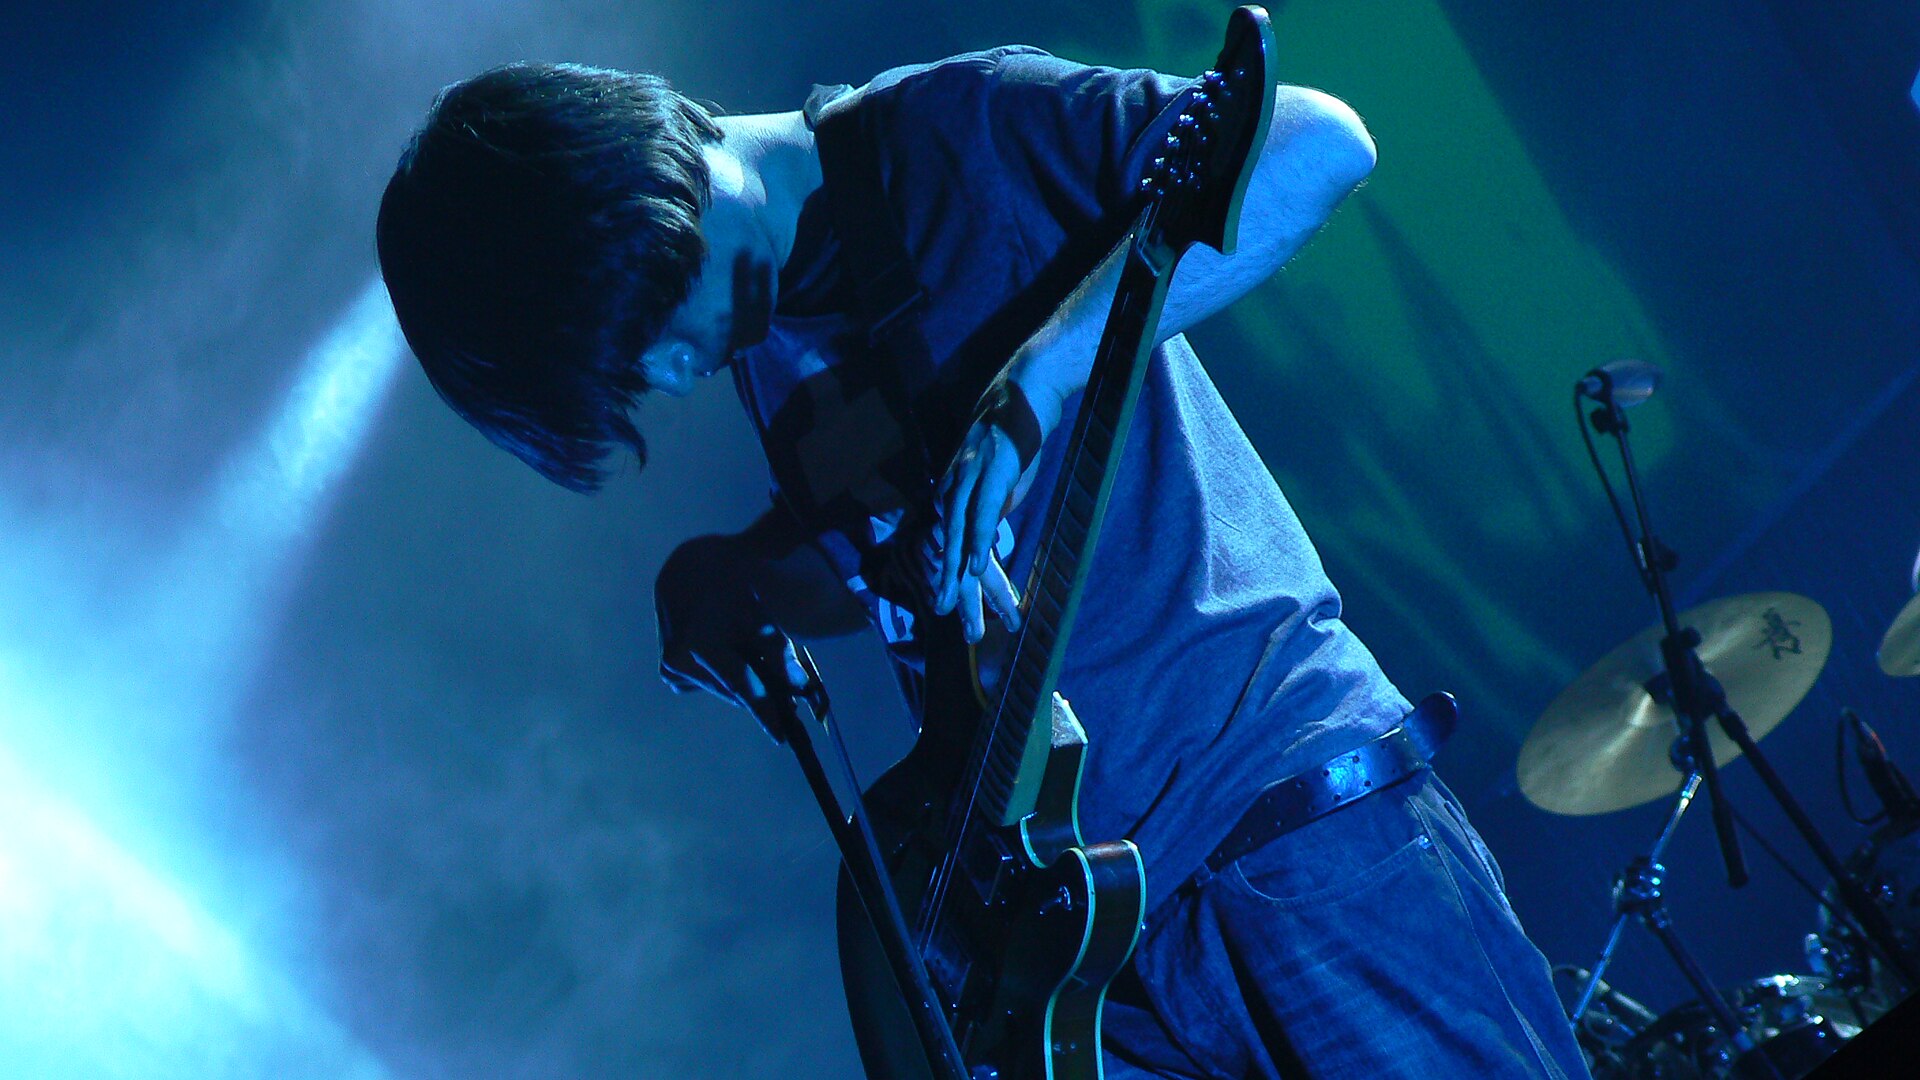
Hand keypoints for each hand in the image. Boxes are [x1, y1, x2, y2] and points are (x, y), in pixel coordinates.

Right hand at [655, 534, 809, 736]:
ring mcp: (671, 668)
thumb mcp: (760, 615)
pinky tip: (727, 650)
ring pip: (723, 689)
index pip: (739, 684)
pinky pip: (710, 685)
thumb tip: (798, 689)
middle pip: (733, 690)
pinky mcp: (670, 673)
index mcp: (698, 641)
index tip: (782, 736)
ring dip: (744, 680)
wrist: (694, 570)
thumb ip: (779, 653)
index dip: (763, 710)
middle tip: (789, 704)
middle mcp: (677, 659)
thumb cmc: (732, 587)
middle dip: (762, 696)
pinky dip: (726, 674)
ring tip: (751, 652)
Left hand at [931, 375, 1057, 642]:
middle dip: (943, 579)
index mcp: (955, 487)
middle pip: (945, 540)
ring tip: (949, 602)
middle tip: (941, 611)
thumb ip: (994, 504)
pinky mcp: (989, 471)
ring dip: (953, 571)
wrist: (1026, 388)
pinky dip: (973, 541)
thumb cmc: (1018, 431)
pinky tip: (971, 567)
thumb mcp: (1003, 476)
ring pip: (955, 533)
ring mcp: (967, 476)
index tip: (946, 596)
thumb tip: (992, 531)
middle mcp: (953, 483)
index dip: (947, 567)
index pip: (947, 535)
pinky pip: (978, 514)